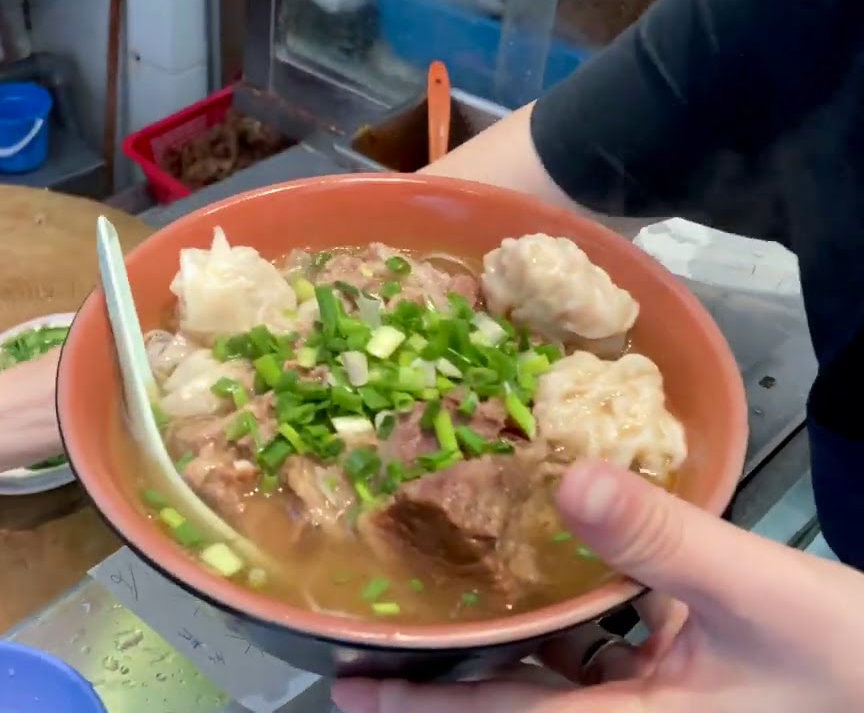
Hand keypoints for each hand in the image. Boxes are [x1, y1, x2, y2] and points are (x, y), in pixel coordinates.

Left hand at [333, 461, 863, 712]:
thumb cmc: (846, 658)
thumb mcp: (751, 591)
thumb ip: (659, 537)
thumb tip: (567, 473)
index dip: (421, 710)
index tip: (349, 690)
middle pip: (515, 701)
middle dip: (446, 675)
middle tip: (375, 641)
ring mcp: (656, 702)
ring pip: (556, 673)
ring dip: (506, 639)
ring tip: (446, 595)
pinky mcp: (680, 677)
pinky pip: (602, 649)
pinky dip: (569, 615)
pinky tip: (547, 569)